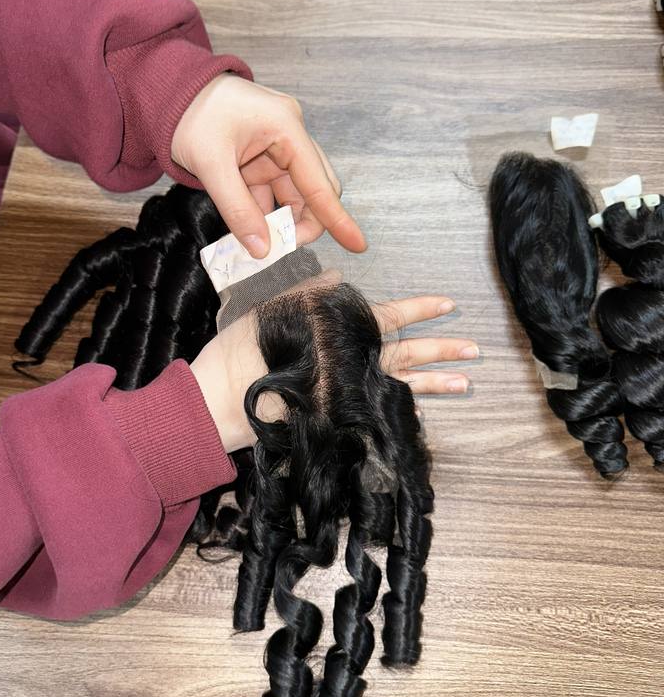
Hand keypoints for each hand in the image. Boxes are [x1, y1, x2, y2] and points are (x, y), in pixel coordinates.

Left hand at [171, 75, 365, 257]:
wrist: (166, 88)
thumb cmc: (188, 113)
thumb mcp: (211, 164)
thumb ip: (238, 209)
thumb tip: (262, 249)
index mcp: (286, 127)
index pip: (319, 182)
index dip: (337, 217)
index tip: (358, 244)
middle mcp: (289, 135)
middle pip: (314, 189)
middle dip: (304, 222)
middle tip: (281, 248)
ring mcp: (276, 146)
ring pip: (294, 193)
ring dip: (282, 220)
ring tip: (262, 244)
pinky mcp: (261, 156)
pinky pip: (273, 191)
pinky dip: (266, 212)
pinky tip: (254, 229)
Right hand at [190, 288, 477, 453]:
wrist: (222, 401)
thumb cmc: (245, 350)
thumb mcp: (275, 309)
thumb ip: (311, 292)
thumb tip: (339, 277)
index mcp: (341, 333)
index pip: (390, 318)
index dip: (420, 309)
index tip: (449, 305)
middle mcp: (351, 365)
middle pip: (405, 356)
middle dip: (442, 351)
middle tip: (474, 349)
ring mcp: (348, 396)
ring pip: (400, 386)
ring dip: (435, 384)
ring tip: (466, 382)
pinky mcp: (339, 419)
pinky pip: (378, 411)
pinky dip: (400, 408)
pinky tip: (420, 408)